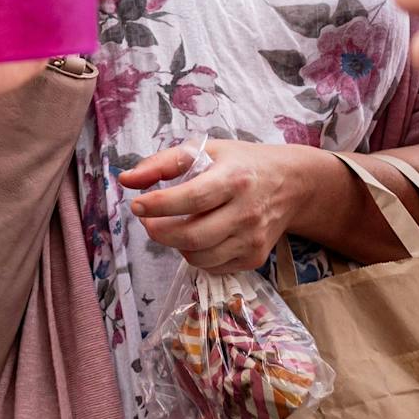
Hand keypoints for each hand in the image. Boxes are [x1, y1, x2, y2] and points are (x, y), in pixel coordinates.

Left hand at [123, 140, 294, 271]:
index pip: (191, 198)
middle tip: (148, 221)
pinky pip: (213, 267)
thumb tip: (126, 180)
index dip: (158, 205)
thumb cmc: (242, 163)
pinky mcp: (255, 258)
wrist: (292, 184)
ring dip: (175, 245)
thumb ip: (163, 163)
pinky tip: (196, 236)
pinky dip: (196, 255)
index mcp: (235, 178)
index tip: (137, 205)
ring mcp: (252, 239)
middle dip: (160, 231)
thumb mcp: (206, 151)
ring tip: (173, 226)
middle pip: (192, 235)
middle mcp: (246, 212)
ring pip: (199, 256)